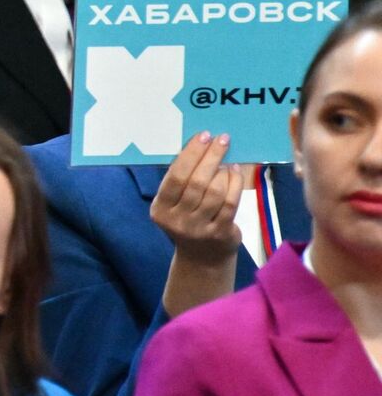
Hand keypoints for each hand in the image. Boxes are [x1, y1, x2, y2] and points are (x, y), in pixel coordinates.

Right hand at [151, 131, 246, 264]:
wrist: (202, 259)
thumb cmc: (187, 220)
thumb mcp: (175, 205)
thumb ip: (181, 182)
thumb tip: (199, 146)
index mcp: (160, 209)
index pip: (176, 177)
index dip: (191, 155)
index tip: (203, 136)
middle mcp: (177, 220)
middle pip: (196, 182)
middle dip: (210, 157)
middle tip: (221, 140)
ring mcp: (199, 229)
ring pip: (215, 192)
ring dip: (223, 171)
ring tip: (227, 160)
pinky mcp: (220, 233)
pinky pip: (230, 203)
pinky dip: (234, 184)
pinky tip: (235, 173)